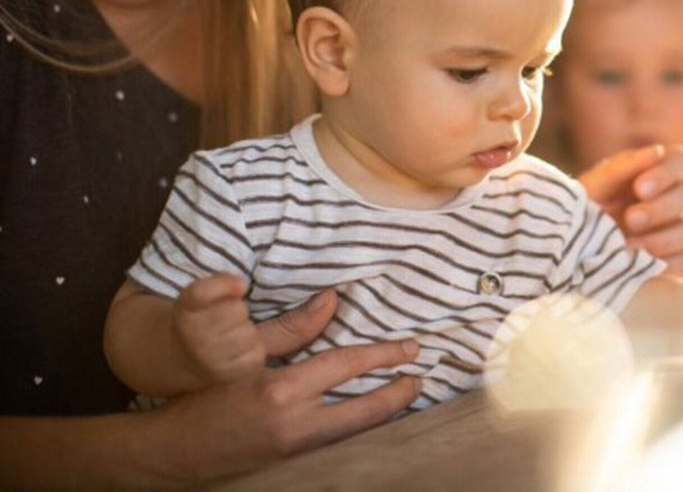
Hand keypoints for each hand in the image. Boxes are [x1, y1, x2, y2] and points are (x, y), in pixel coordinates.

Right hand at [152, 292, 419, 481]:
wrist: (176, 452)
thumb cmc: (207, 397)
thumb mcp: (245, 357)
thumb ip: (290, 331)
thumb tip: (332, 301)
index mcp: (280, 390)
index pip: (346, 366)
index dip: (383, 355)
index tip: (411, 348)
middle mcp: (294, 424)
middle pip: (365, 410)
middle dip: (398, 393)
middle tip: (421, 377)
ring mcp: (296, 451)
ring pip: (358, 432)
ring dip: (385, 414)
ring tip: (406, 395)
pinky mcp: (295, 465)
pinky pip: (340, 444)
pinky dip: (362, 430)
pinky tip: (376, 418)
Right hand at [173, 274, 264, 384]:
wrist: (180, 359)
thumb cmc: (199, 320)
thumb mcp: (201, 295)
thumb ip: (220, 283)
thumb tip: (241, 285)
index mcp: (187, 310)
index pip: (202, 293)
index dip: (222, 285)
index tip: (238, 287)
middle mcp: (195, 337)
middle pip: (237, 311)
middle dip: (236, 311)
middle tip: (225, 320)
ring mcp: (210, 360)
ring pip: (249, 334)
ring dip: (246, 332)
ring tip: (230, 337)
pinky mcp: (228, 375)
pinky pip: (256, 355)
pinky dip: (253, 352)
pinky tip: (238, 352)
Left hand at [578, 144, 682, 277]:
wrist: (569, 252)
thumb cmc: (583, 211)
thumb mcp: (593, 187)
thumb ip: (622, 167)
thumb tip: (657, 150)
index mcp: (656, 173)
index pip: (681, 160)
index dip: (668, 171)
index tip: (640, 188)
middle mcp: (674, 200)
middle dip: (663, 206)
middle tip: (631, 219)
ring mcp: (679, 232)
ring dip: (665, 237)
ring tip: (629, 246)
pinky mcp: (679, 263)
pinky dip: (670, 262)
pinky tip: (644, 263)